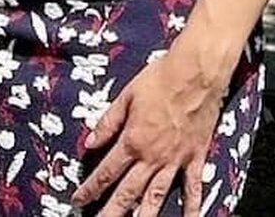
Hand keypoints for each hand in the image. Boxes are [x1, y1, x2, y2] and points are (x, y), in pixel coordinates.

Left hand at [72, 39, 229, 216]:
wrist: (196, 72)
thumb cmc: (160, 79)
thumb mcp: (127, 95)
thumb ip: (108, 122)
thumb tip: (90, 142)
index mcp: (133, 140)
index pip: (106, 171)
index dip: (90, 189)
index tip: (78, 200)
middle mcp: (152, 157)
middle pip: (127, 193)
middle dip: (111, 212)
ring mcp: (175, 160)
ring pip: (156, 197)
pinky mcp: (195, 158)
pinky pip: (193, 188)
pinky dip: (191, 207)